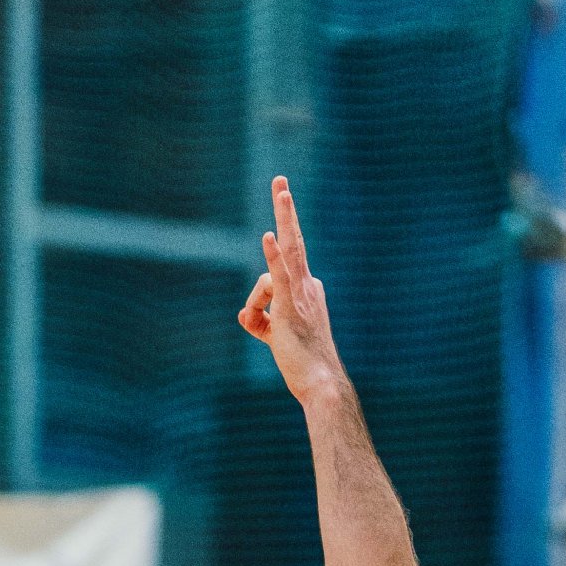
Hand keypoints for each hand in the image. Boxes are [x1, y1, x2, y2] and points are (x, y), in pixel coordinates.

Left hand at [238, 178, 343, 402]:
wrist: (321, 384)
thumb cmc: (303, 366)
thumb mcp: (277, 337)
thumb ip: (260, 321)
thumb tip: (243, 315)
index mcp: (308, 291)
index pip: (280, 273)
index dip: (265, 285)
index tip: (278, 241)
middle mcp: (308, 286)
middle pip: (294, 240)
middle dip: (285, 209)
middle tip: (280, 181)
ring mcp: (301, 294)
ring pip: (269, 275)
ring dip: (267, 265)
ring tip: (271, 255)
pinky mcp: (290, 307)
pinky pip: (280, 276)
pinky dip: (274, 257)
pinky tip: (268, 237)